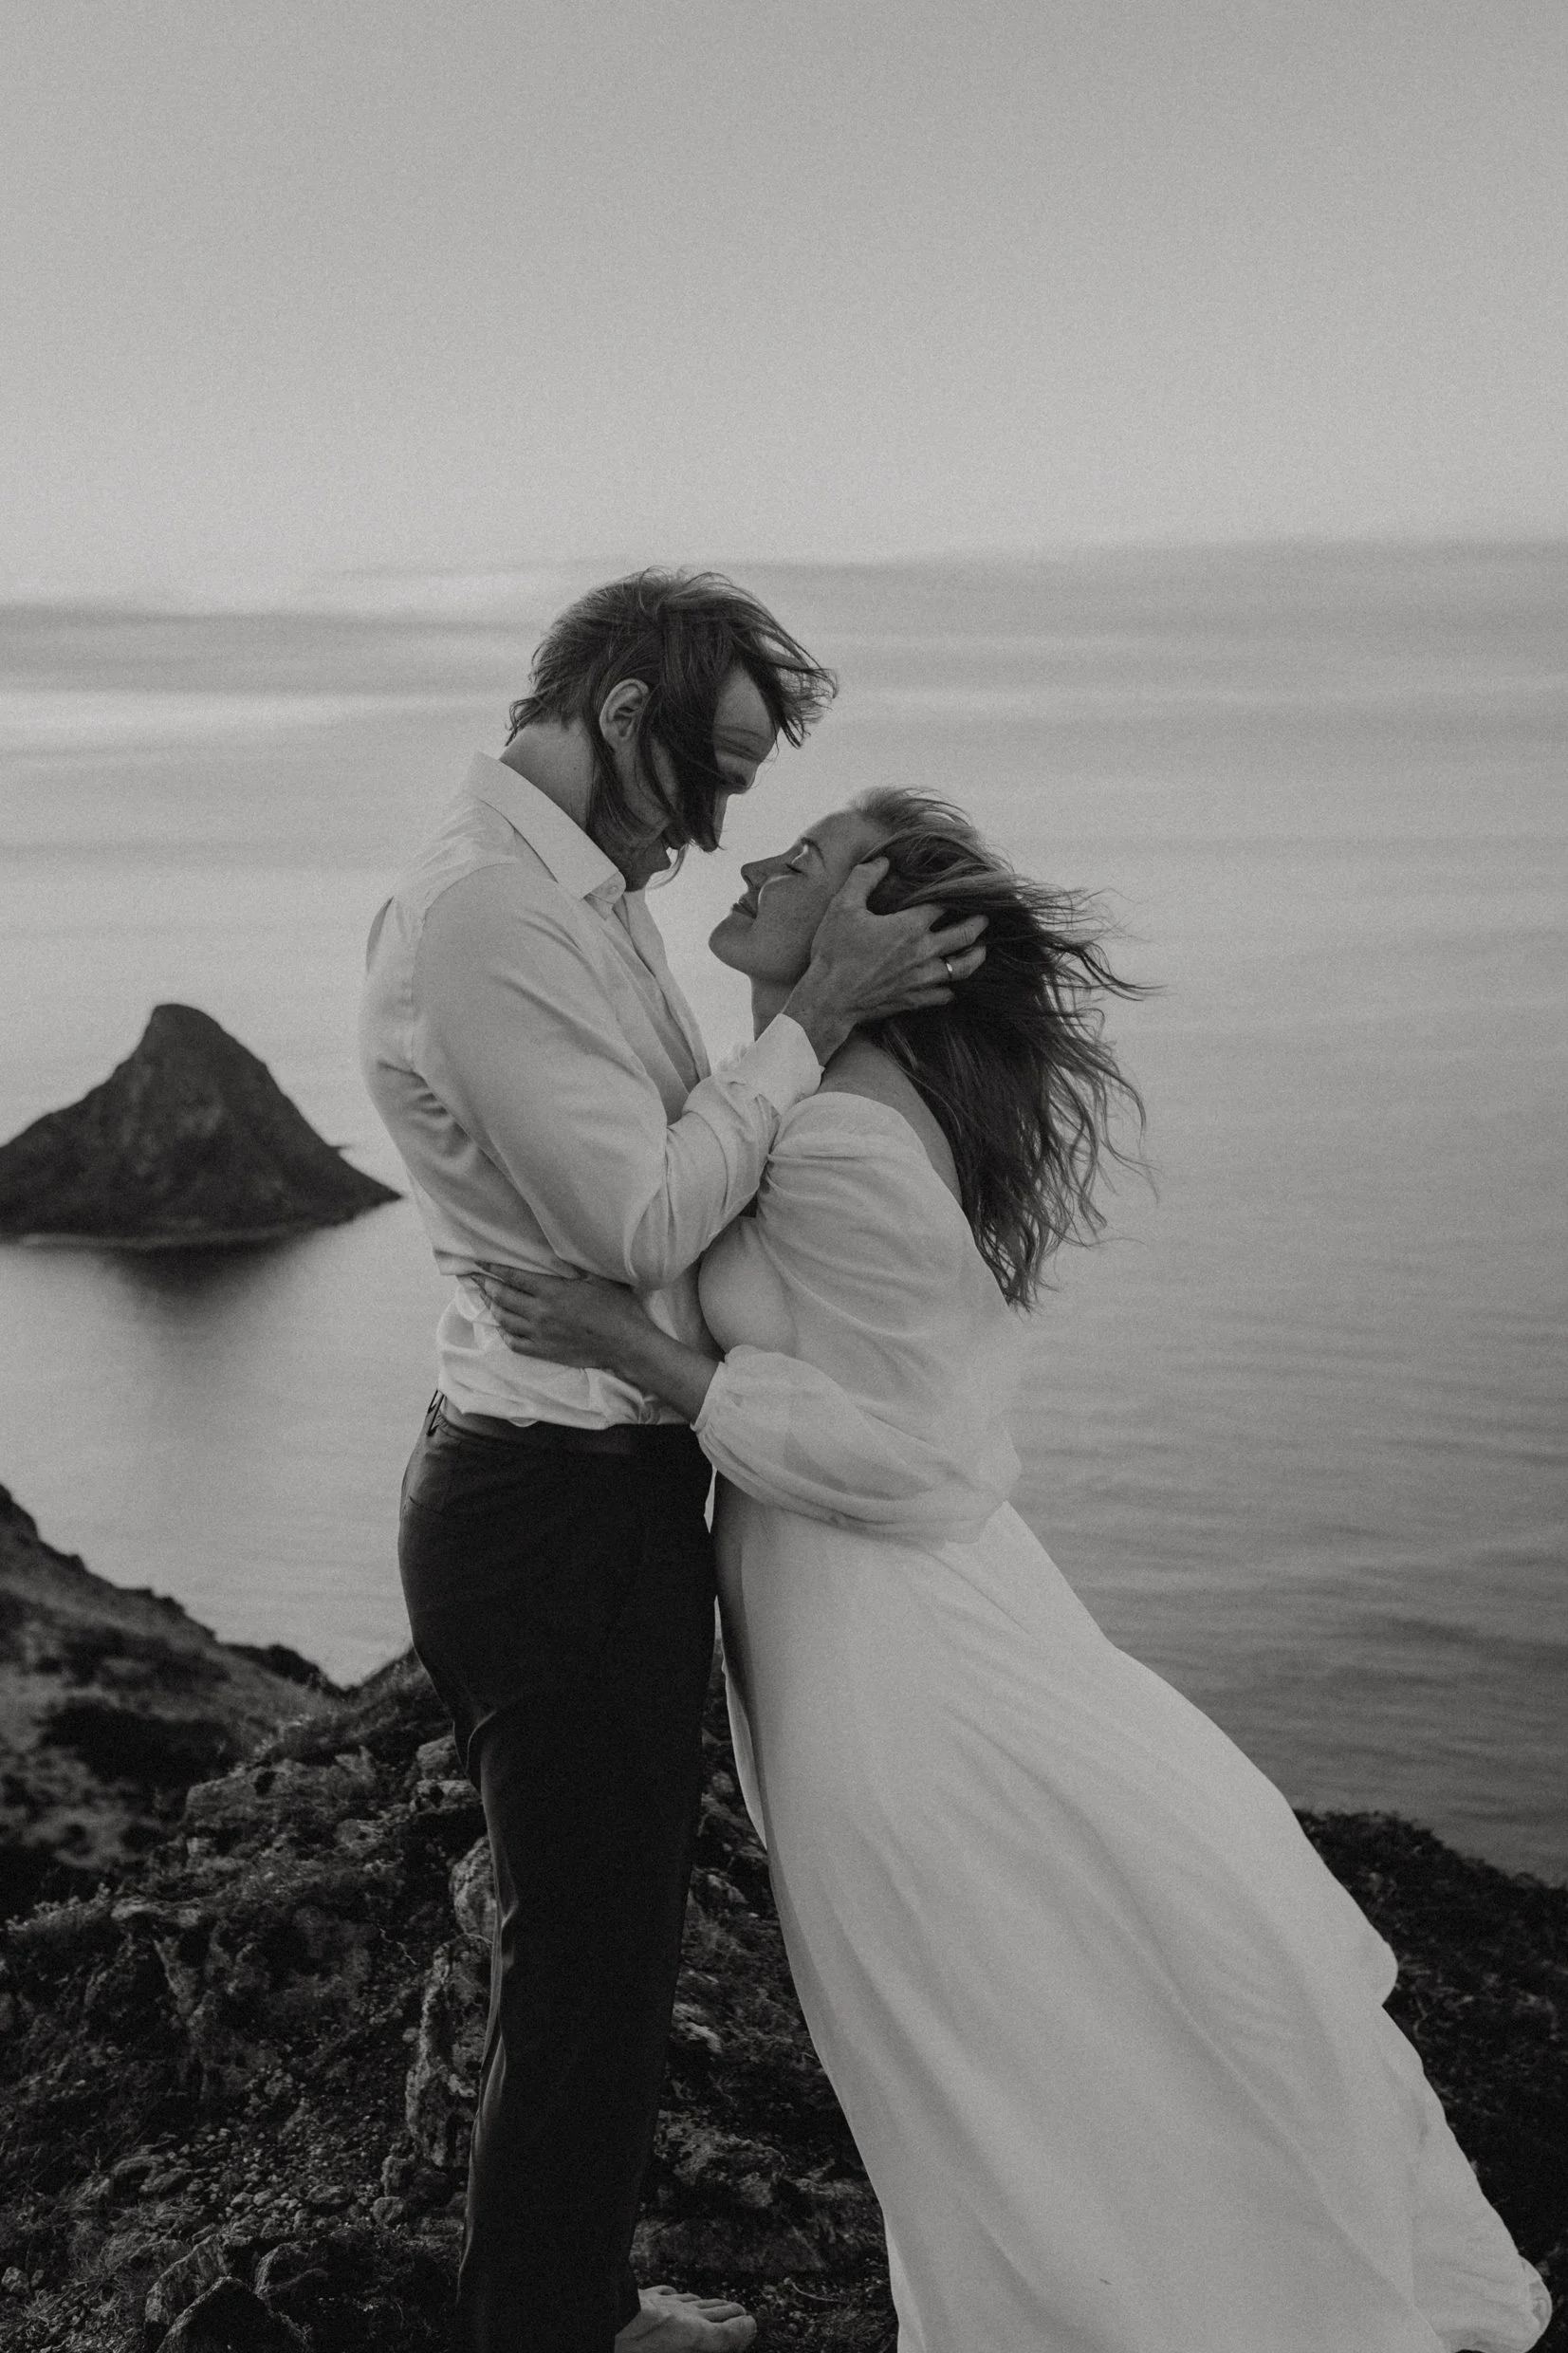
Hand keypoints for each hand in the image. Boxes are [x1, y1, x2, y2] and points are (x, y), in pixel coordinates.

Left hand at [477, 1265, 654, 1374]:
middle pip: (503, 1298)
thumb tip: (561, 1250)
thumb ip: (576, 1266)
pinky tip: (503, 1328)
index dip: (495, 1269)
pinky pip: (514, 1343)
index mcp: (553, 1292)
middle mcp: (540, 1313)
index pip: (514, 1278)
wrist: (626, 1345)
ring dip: (492, 1308)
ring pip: (505, 1320)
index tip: (482, 1262)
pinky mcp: (544, 1352)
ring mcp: (540, 1335)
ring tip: (486, 1299)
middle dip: (487, 1286)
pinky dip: (505, 1334)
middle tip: (476, 1279)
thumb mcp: (600, 1279)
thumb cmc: (617, 1309)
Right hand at [783, 857, 986, 1060]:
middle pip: (964, 935)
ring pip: (962, 968)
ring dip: (975, 956)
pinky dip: (953, 987)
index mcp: (909, 927)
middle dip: (978, 923)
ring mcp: (922, 979)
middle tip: (986, 916)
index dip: (955, 895)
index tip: (963, 889)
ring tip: (981, 949)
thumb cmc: (834, 952)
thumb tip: (883, 860)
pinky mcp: (915, 999)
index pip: (943, 905)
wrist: (829, 1000)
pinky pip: (945, 995)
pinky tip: (953, 984)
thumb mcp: (843, 906)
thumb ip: (864, 878)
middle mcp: (923, 952)